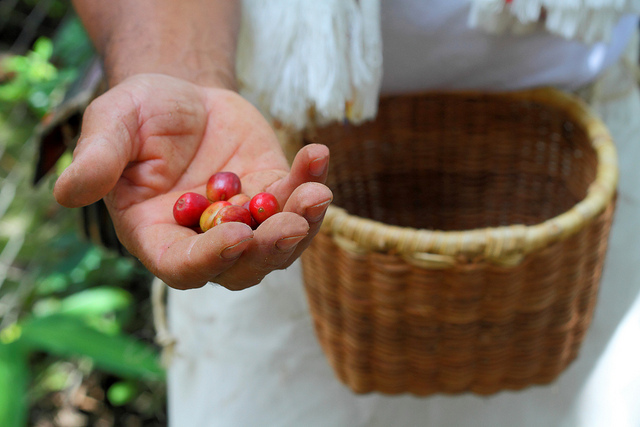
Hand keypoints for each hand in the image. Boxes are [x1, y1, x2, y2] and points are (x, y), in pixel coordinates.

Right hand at [54, 73, 331, 289]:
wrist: (182, 96)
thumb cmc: (140, 113)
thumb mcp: (113, 125)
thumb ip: (96, 159)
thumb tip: (66, 193)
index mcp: (159, 236)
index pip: (185, 266)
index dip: (210, 258)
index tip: (237, 234)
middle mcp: (205, 240)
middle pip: (243, 267)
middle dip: (269, 250)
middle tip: (292, 224)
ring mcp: (245, 221)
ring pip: (279, 244)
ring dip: (303, 223)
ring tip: (317, 192)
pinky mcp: (272, 194)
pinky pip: (296, 200)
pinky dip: (310, 181)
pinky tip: (317, 154)